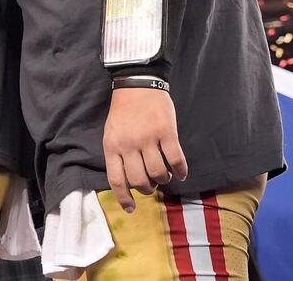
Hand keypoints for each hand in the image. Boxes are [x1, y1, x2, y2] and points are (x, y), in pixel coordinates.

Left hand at [102, 87, 188, 212]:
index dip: (124, 198)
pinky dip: (180, 170)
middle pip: (139, 180)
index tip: (131, 208)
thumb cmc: (124, 111)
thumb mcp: (111, 133)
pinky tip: (181, 172)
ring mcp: (148, 138)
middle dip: (147, 188)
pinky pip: (176, 159)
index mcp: (112, 145)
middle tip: (151, 185)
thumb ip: (117, 155)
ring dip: (163, 179)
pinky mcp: (166, 131)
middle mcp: (129, 144)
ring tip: (164, 176)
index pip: (116, 179)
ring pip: (158, 173)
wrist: (137, 83)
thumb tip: (127, 183)